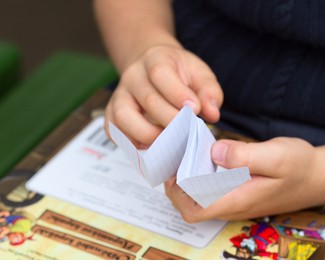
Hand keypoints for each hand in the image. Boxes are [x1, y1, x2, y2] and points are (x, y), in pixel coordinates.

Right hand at [104, 45, 222, 146]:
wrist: (152, 69)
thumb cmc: (178, 74)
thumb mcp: (199, 74)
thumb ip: (209, 91)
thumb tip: (212, 113)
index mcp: (155, 59)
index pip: (160, 74)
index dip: (177, 93)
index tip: (195, 110)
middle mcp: (133, 76)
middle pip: (146, 100)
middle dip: (169, 120)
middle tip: (186, 132)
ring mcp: (119, 96)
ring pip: (123, 117)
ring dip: (147, 135)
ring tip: (168, 143)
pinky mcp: (112, 114)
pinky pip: (114, 132)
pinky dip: (131, 143)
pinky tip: (151, 145)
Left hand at [165, 137, 324, 221]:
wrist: (318, 175)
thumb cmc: (299, 166)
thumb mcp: (276, 155)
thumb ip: (244, 155)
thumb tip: (213, 151)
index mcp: (237, 199)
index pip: (195, 210)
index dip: (177, 195)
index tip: (172, 171)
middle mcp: (233, 205)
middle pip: (193, 207)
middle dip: (177, 188)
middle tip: (174, 161)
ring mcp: (236, 201)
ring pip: (202, 200)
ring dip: (188, 183)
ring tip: (184, 157)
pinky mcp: (240, 193)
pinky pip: (213, 191)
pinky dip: (202, 178)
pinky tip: (203, 158)